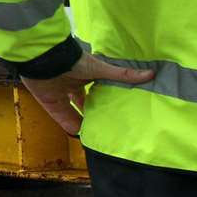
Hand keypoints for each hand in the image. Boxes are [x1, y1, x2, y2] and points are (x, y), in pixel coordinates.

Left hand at [20, 52, 154, 136]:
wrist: (44, 60)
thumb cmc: (73, 61)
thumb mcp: (101, 69)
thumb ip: (123, 74)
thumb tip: (151, 74)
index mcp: (85, 74)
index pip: (97, 88)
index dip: (105, 98)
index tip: (117, 109)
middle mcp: (72, 84)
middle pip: (84, 100)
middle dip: (93, 111)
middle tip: (107, 124)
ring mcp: (60, 94)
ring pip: (73, 111)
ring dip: (82, 121)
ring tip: (96, 133)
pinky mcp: (49, 103)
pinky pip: (61, 117)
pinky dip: (69, 126)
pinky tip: (80, 136)